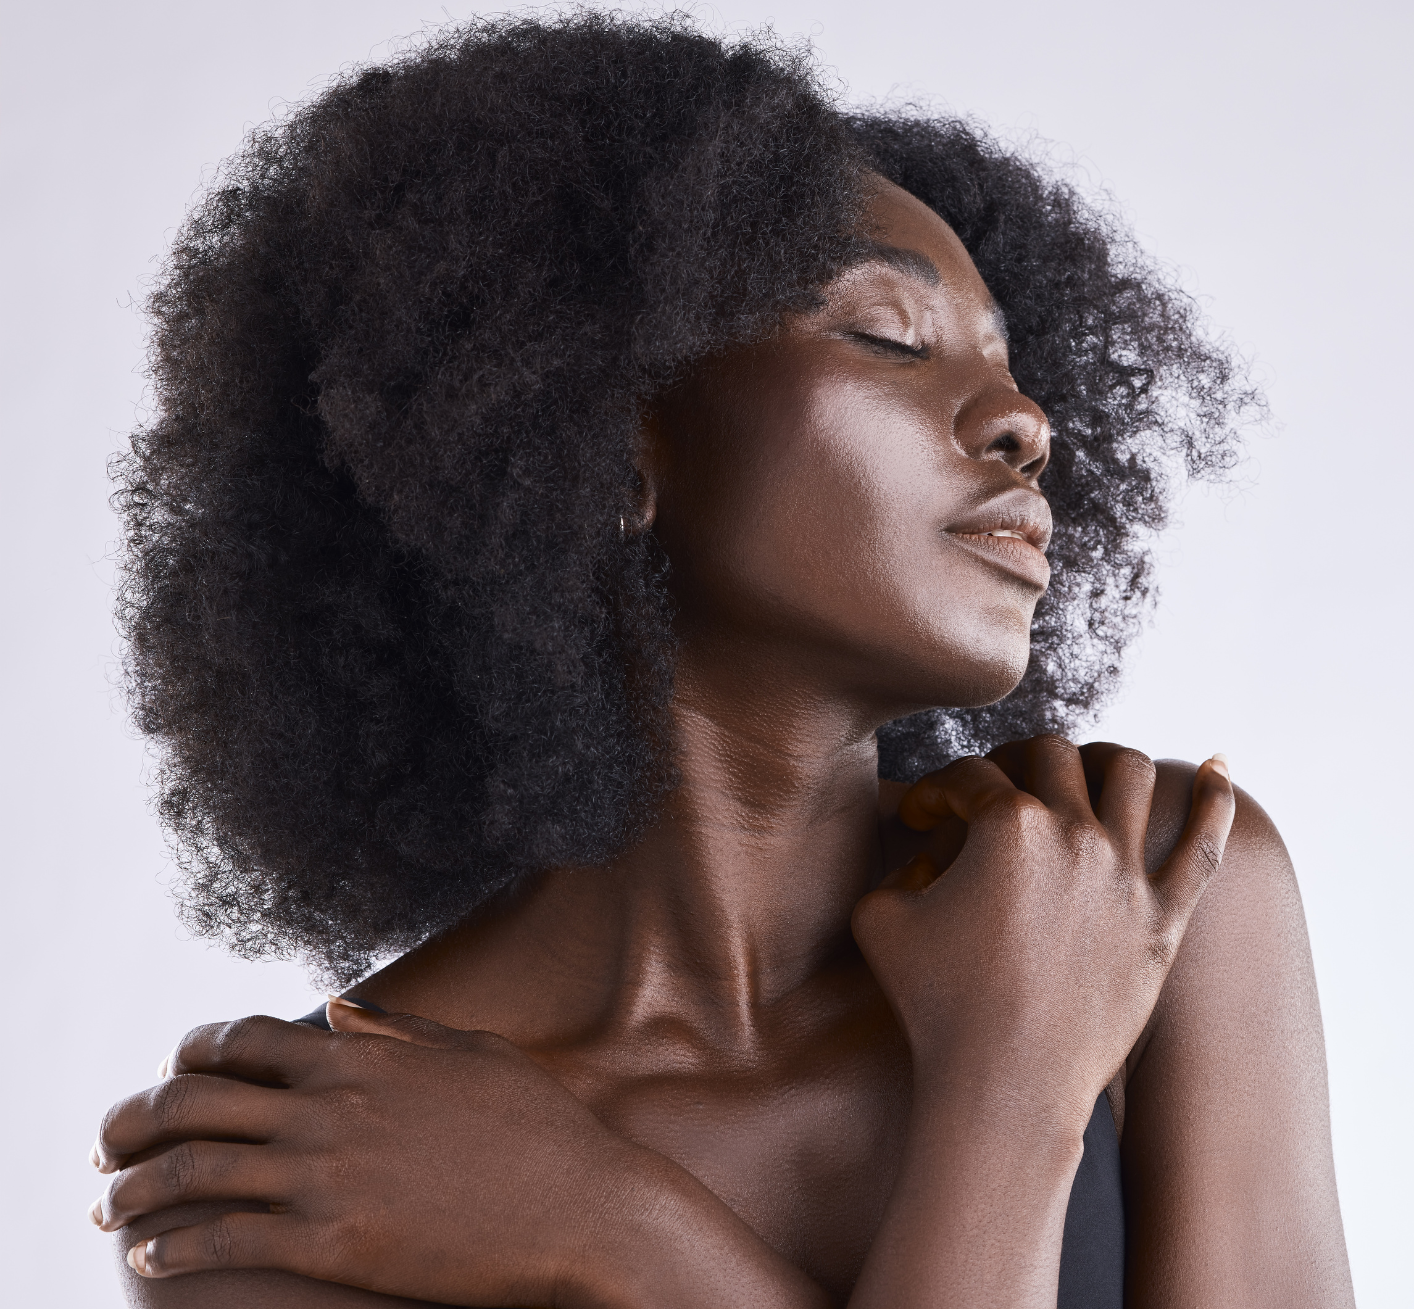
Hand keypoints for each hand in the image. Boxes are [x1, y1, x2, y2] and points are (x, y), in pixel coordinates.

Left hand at [90, 1006, 826, 1307]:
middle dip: (139, 1117)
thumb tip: (339, 1005)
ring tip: (108, 1204)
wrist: (581, 1206)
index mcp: (361, 1057)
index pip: (244, 1037)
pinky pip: (222, 1240)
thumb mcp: (472, 1054)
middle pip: (198, 1097)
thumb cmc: (537, 1127)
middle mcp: (329, 1107)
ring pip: (194, 1169)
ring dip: (134, 1186)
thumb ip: (397, 1030)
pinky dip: (173, 1244)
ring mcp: (325, 1174)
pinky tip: (153, 1255)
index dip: (194, 1052)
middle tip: (113, 1141)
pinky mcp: (331, 1241)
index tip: (174, 1072)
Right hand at [853, 736, 1234, 1128]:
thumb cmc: (936, 1005)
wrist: (1006, 1086)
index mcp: (1008, 825)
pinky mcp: (1164, 918)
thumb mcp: (881, 918)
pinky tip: (1215, 765)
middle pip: (1049, 753)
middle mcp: (1075, 834)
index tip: (919, 818)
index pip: (966, 775)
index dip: (933, 791)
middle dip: (1010, 760)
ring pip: (1127, 772)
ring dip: (1096, 759)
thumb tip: (928, 853)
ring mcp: (1127, 873)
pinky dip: (1215, 797)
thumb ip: (897, 864)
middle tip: (991, 789)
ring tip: (1078, 773)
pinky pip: (1205, 844)